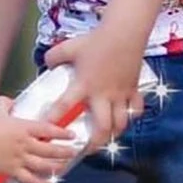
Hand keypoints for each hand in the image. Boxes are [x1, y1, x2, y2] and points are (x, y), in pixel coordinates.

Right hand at [0, 97, 77, 182]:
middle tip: (73, 152)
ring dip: (57, 167)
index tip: (72, 135)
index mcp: (23, 127)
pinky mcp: (12, 171)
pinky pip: (30, 180)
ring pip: (44, 165)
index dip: (62, 133)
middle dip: (65, 151)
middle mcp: (25, 144)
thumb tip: (11, 102)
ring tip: (65, 166)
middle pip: (51, 149)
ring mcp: (20, 159)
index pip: (48, 129)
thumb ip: (6, 103)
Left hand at [43, 25, 146, 151]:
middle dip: (94, 143)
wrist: (124, 33)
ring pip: (120, 124)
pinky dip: (131, 117)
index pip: (65, 105)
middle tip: (86, 150)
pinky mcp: (133, 90)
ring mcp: (120, 95)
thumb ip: (54, 57)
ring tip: (106, 139)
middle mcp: (103, 95)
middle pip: (101, 128)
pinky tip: (125, 118)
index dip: (55, 119)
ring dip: (113, 135)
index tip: (47, 131)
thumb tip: (46, 64)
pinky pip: (135, 110)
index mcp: (84, 85)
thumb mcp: (68, 47)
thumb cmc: (95, 41)